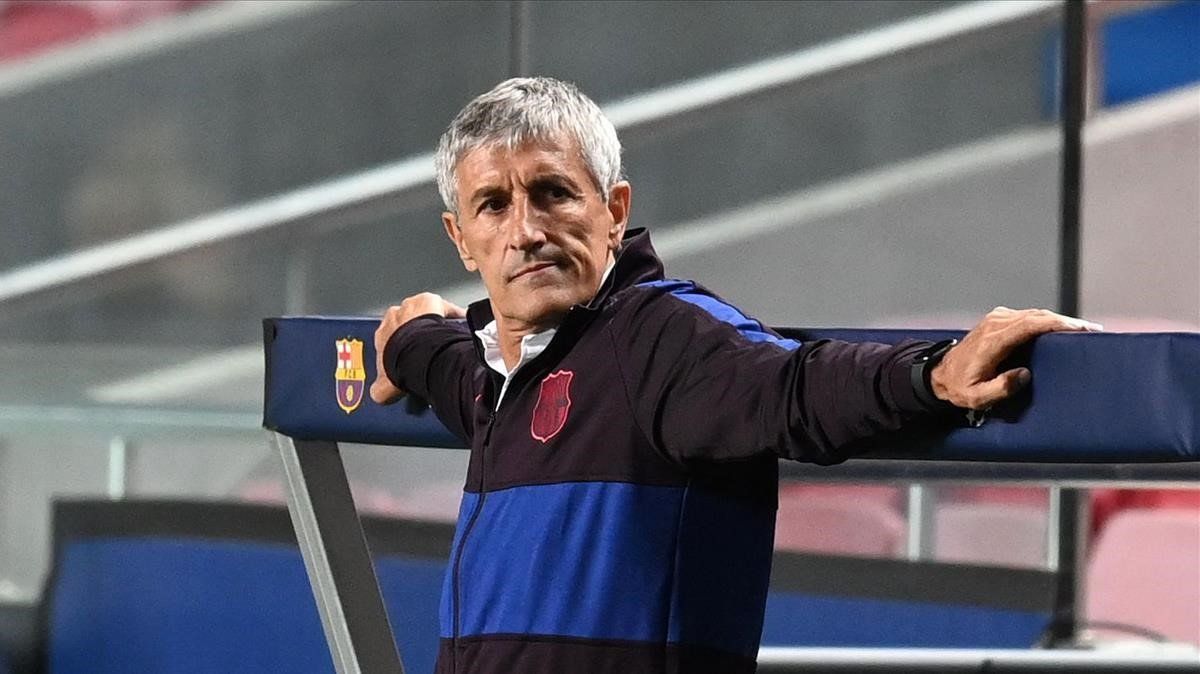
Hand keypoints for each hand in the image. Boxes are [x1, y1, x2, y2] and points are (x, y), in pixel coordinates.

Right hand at [370, 292, 465, 404]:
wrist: (414, 353)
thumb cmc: (400, 365)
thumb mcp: (385, 386)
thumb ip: (380, 389)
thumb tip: (378, 394)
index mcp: (381, 335)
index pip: (391, 339)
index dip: (403, 348)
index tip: (412, 357)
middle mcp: (393, 317)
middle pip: (407, 322)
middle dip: (417, 333)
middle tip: (431, 348)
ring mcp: (410, 307)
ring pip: (423, 312)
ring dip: (432, 322)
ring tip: (445, 337)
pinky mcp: (428, 300)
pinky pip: (443, 306)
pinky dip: (452, 314)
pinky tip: (460, 325)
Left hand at [930, 307, 1101, 410]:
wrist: (939, 374)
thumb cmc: (959, 387)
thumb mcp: (976, 397)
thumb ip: (1001, 388)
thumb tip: (1024, 374)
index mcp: (992, 341)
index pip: (1030, 325)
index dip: (1057, 324)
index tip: (1080, 328)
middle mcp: (995, 324)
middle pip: (1036, 316)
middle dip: (1066, 322)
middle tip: (1092, 331)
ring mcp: (995, 319)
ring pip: (1033, 314)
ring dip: (1057, 320)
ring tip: (1082, 330)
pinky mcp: (997, 319)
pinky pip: (1026, 316)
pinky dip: (1045, 321)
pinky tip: (1060, 329)